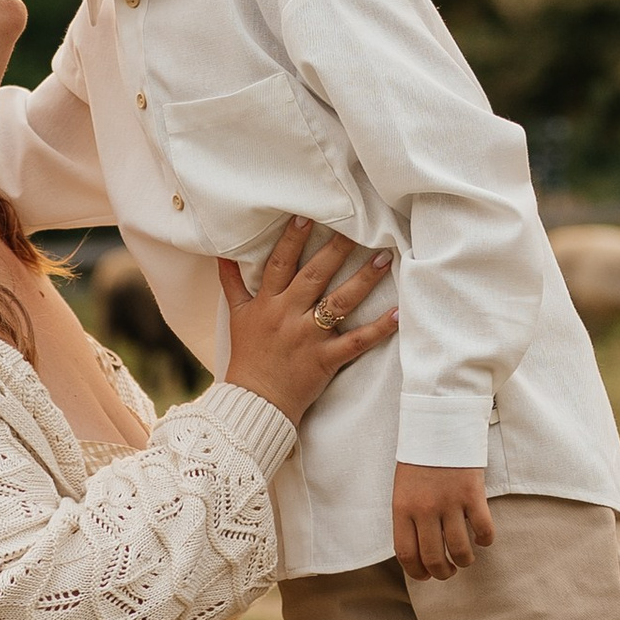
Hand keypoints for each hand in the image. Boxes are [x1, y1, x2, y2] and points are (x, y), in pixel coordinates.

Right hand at [219, 222, 396, 427]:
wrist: (254, 403)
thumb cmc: (247, 357)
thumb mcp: (236, 316)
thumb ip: (232, 283)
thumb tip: (222, 254)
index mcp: (267, 303)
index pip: (280, 264)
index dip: (293, 239)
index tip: (308, 216)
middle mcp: (288, 316)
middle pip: (315, 276)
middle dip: (337, 250)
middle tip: (358, 228)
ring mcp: (308, 338)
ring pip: (339, 303)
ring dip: (363, 280)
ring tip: (385, 259)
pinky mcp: (326, 360)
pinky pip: (356, 342)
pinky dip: (378, 329)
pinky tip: (397, 313)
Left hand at [394, 464, 494, 579]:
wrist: (439, 424)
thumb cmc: (419, 457)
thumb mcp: (402, 487)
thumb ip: (408, 516)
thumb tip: (418, 549)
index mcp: (402, 508)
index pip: (406, 554)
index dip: (417, 572)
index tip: (426, 576)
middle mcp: (424, 509)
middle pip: (434, 558)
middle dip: (442, 572)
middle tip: (448, 571)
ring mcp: (449, 502)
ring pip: (460, 549)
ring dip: (464, 561)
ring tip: (465, 559)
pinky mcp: (472, 494)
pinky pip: (483, 529)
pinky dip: (485, 540)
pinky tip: (482, 538)